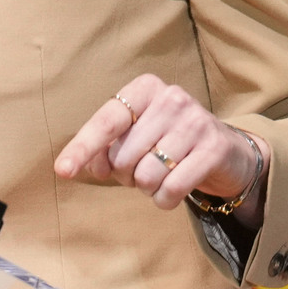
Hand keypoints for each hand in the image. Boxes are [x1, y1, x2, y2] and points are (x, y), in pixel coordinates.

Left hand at [53, 74, 260, 211]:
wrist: (224, 152)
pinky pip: (172, 189)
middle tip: (142, 170)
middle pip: (124, 157)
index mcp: (145, 88)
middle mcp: (171, 98)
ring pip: (147, 176)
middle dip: (126, 175)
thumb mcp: (134, 138)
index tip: (63, 171)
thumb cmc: (167, 144)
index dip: (82, 148)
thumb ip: (106, 149)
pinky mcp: (213, 148)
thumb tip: (96, 167)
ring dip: (147, 189)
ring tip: (161, 176)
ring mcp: (195, 121)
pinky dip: (164, 200)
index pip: (106, 121)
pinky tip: (173, 191)